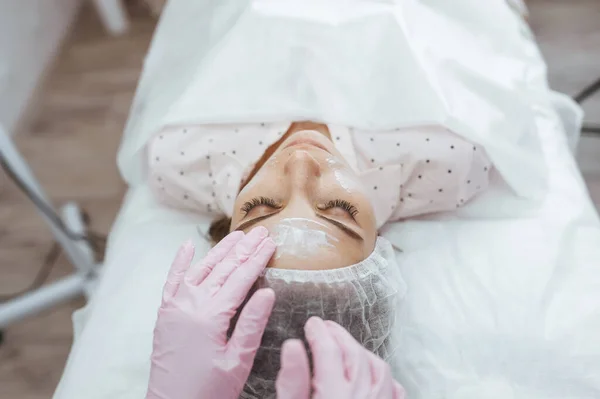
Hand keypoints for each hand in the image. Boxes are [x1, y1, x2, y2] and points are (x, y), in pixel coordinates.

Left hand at [146, 227, 275, 398]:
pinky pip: (172, 280)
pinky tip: (188, 245)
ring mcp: (174, 307)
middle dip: (243, 249)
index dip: (258, 259)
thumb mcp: (238, 361)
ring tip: (237, 235)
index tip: (270, 242)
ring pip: (201, 269)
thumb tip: (267, 291)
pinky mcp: (165, 314)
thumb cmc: (208, 391)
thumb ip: (252, 324)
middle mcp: (190, 305)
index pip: (241, 279)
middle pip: (223, 269)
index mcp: (211, 316)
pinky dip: (180, 262)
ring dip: (220, 250)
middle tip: (259, 231)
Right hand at [276, 317, 405, 398]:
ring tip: (346, 347)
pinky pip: (394, 390)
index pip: (328, 350)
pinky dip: (383, 376)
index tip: (312, 324)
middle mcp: (362, 397)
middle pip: (355, 354)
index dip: (319, 333)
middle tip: (325, 328)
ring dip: (362, 352)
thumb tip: (291, 346)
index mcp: (335, 393)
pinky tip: (374, 375)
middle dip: (339, 336)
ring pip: (378, 368)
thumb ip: (292, 381)